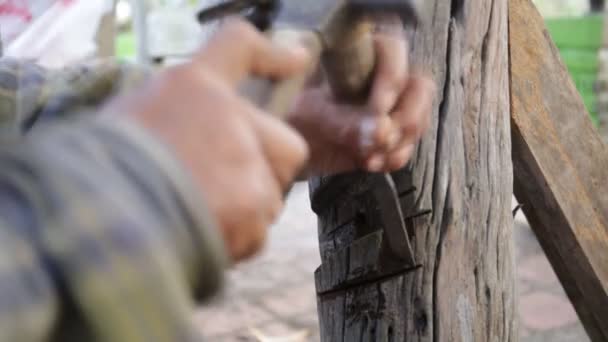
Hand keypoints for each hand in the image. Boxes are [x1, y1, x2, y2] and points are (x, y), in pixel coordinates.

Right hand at [111, 20, 309, 261]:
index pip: (239, 46)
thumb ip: (180, 120)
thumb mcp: (128, 121)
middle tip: (229, 184)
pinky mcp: (253, 208)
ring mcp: (247, 164)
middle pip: (287, 145)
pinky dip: (234, 242)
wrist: (95, 220)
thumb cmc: (101, 173)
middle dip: (267, 169)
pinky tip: (198, 238)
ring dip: (245, 212)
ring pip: (270, 198)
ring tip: (196, 217)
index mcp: (193, 86)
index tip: (298, 58)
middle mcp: (231, 118)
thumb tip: (204, 139)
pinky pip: (256, 234)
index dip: (273, 53)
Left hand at [288, 24, 434, 174]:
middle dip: (405, 117)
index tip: (377, 111)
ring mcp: (390, 103)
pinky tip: (371, 163)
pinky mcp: (391, 131)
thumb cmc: (291, 116)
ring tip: (370, 156)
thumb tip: (381, 130)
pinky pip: (410, 143)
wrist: (287, 147)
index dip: (392, 78)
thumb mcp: (311, 116)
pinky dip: (395, 157)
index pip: (392, 50)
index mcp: (357, 53)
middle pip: (419, 86)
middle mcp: (380, 73)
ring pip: (419, 116)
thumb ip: (345, 122)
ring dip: (401, 142)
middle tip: (381, 139)